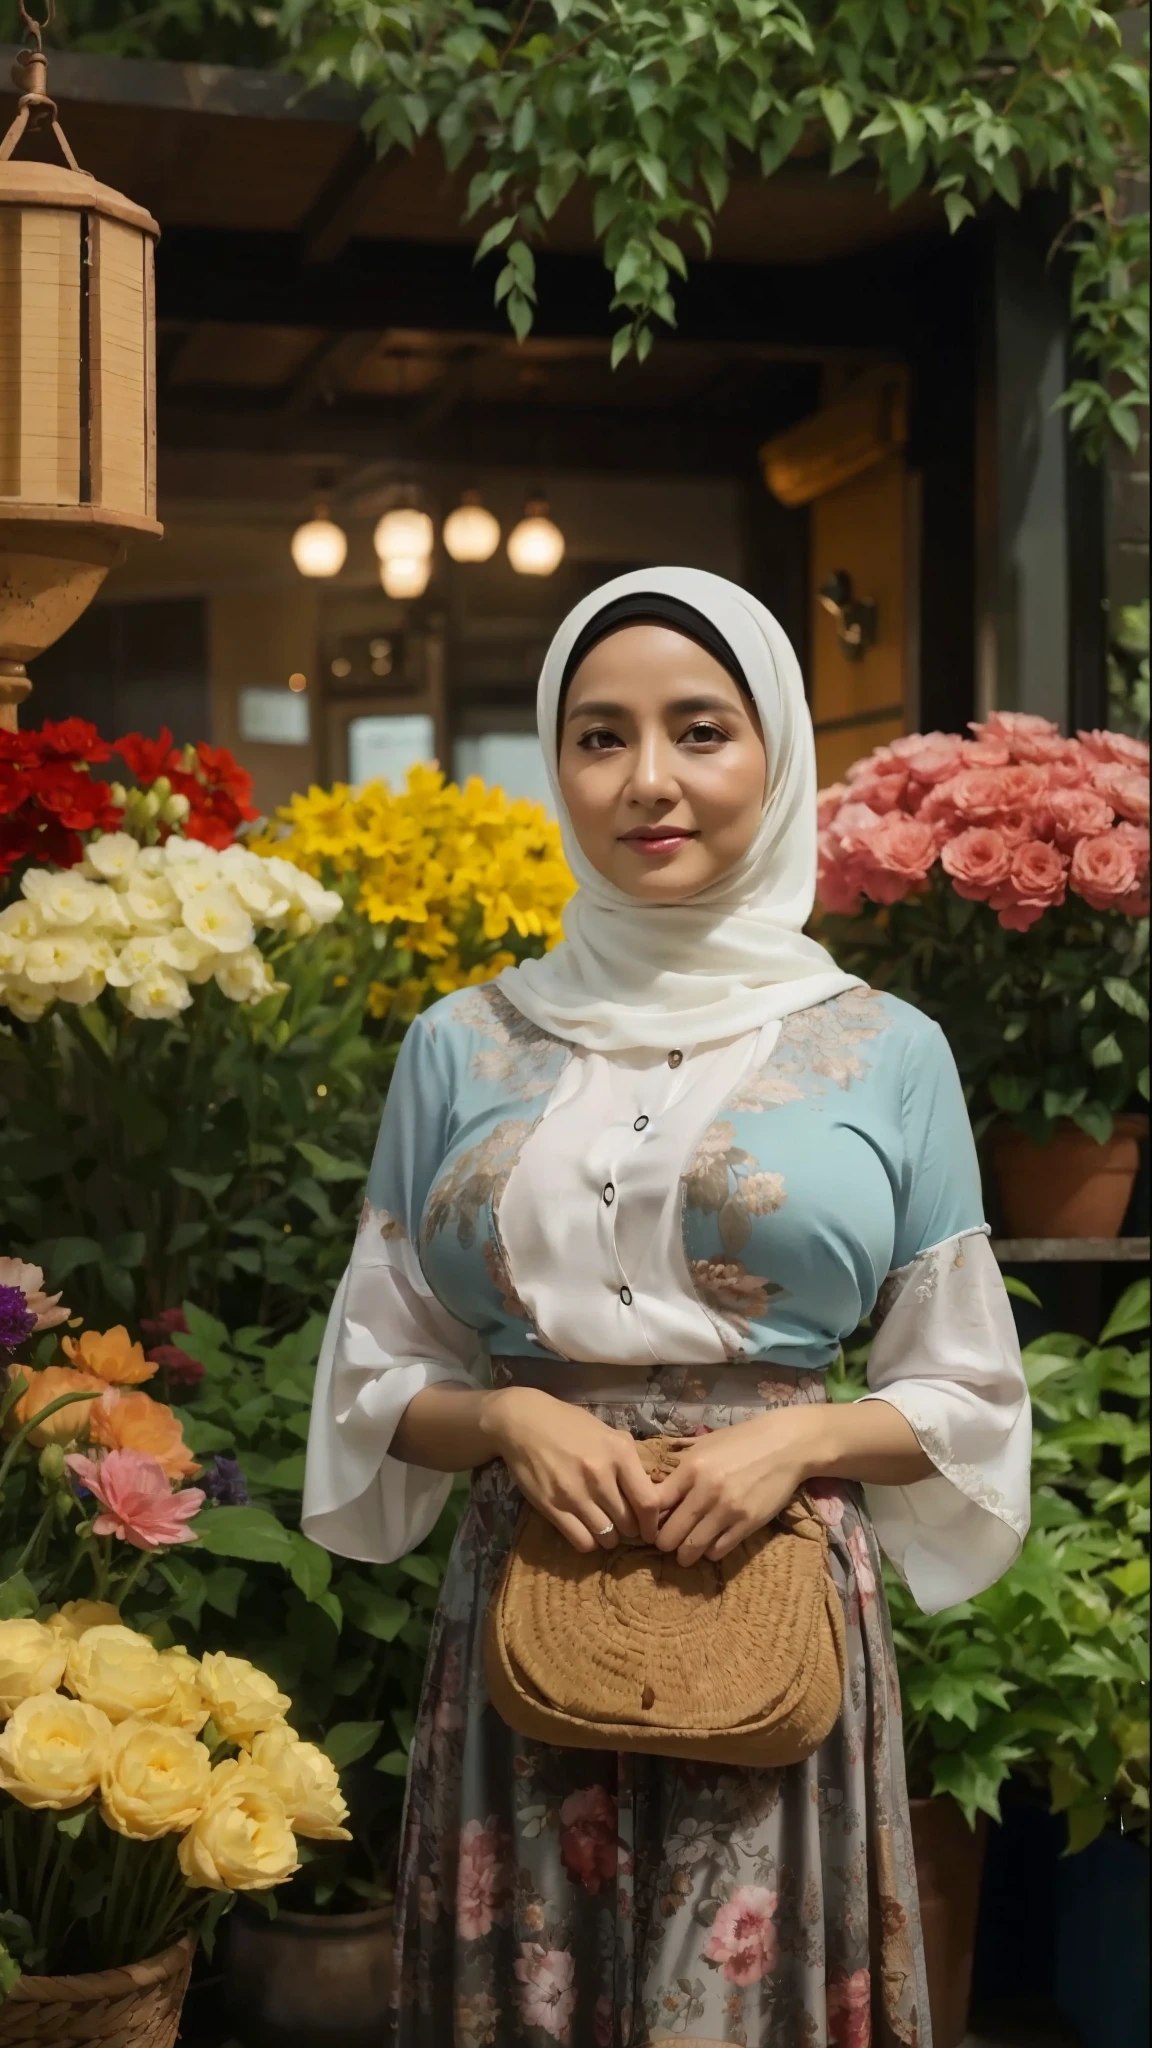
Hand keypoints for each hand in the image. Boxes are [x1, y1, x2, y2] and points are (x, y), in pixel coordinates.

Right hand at [485, 1386, 662, 1554]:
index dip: (653, 1524)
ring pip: (607, 1536)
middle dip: (630, 1530)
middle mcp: (600, 1475)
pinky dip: (589, 1542)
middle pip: (629, 1523)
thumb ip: (628, 1460)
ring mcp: (575, 1493)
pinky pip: (582, 1542)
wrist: (523, 1422)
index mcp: (619, 1452)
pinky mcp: (553, 1507)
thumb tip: (650, 1491)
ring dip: (610, 1537)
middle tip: (624, 1526)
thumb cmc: (568, 1424)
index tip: (650, 1531)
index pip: (648, 1502)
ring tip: (605, 1527)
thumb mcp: (607, 1432)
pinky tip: (586, 1530)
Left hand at [653, 1411, 816, 1565]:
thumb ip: (680, 1468)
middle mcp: (706, 1491)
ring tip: (686, 1550)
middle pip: (669, 1534)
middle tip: (667, 1541)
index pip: (654, 1504)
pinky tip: (711, 1544)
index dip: (647, 1518)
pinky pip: (718, 1551)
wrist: (785, 1445)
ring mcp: (727, 1510)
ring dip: (685, 1553)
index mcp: (691, 1468)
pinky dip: (710, 1552)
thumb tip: (653, 1488)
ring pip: (691, 1549)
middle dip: (664, 1542)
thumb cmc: (742, 1441)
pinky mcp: (747, 1524)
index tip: (650, 1523)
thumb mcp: (705, 1446)